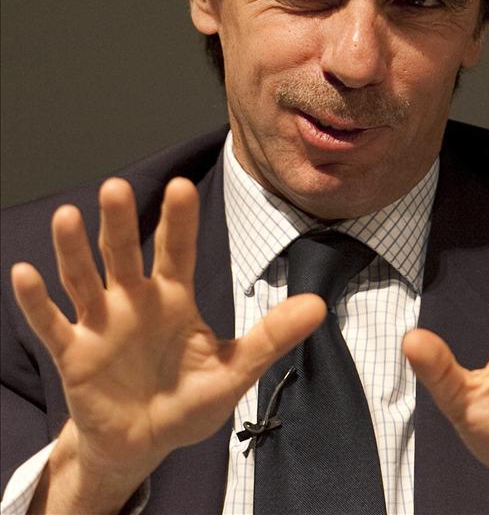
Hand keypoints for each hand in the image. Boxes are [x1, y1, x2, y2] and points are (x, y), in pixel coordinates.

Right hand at [11, 177, 325, 513]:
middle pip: (125, 256)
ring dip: (74, 251)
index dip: (178, 222)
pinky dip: (37, 302)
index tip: (180, 185)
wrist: (144, 441)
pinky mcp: (74, 355)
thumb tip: (319, 305)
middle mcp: (135, 302)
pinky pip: (52, 325)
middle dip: (120, 224)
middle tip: (116, 187)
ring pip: (85, 281)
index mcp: (174, 299)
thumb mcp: (233, 370)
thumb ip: (270, 337)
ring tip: (66, 217)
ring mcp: (102, 326)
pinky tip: (23, 273)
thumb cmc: (188, 400)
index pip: (177, 252)